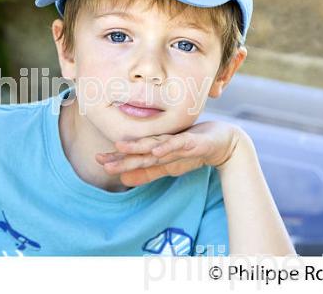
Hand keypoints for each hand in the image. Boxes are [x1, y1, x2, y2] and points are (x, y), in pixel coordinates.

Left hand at [95, 121, 241, 186]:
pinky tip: (156, 150)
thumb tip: (123, 180)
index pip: (134, 156)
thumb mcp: (168, 166)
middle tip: (100, 158)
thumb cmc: (193, 151)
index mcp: (157, 150)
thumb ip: (148, 173)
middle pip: (139, 151)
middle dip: (121, 155)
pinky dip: (167, 147)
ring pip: (155, 145)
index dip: (116, 158)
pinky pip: (178, 144)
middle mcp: (164, 144)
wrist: (225, 143)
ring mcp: (177, 142)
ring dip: (138, 146)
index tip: (97, 160)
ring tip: (121, 147)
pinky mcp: (192, 142)